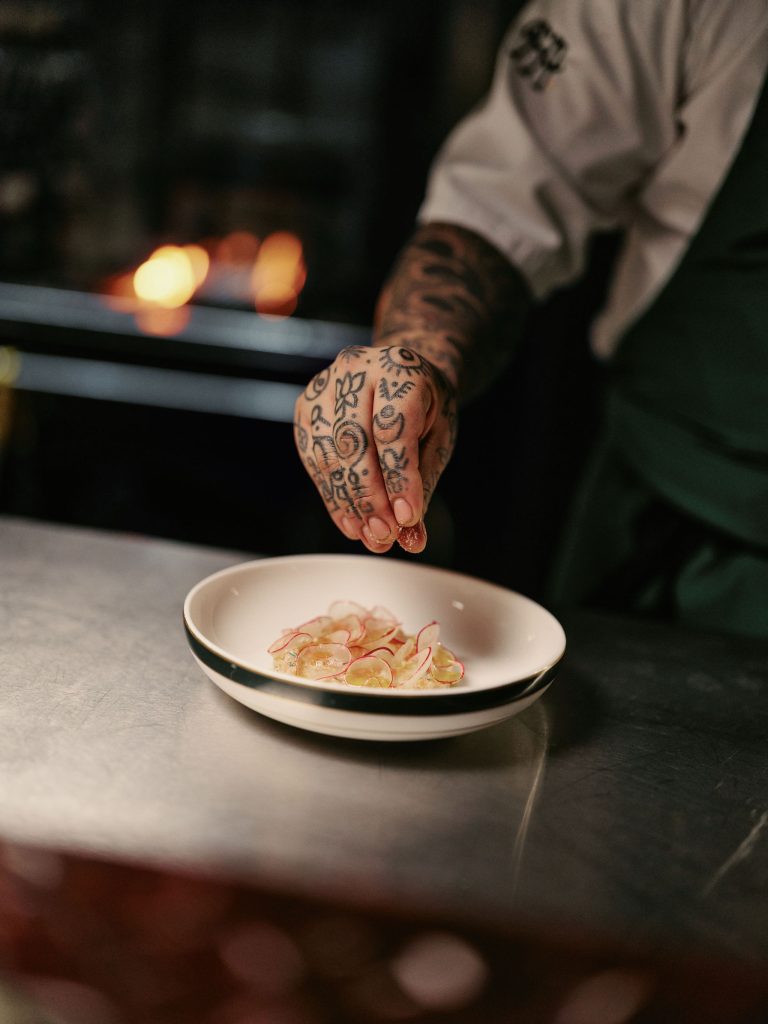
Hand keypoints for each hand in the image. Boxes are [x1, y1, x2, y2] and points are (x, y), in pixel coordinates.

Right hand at [294, 344, 457, 553]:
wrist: (401, 374)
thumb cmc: (425, 407)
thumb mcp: (439, 438)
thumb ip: (425, 483)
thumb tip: (412, 537)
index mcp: (400, 368)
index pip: (392, 428)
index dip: (398, 478)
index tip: (407, 518)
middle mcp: (355, 369)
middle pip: (354, 442)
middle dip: (369, 497)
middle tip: (383, 535)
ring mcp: (324, 386)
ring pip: (328, 453)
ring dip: (347, 503)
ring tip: (367, 535)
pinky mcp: (305, 407)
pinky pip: (312, 458)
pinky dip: (330, 495)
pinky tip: (348, 520)